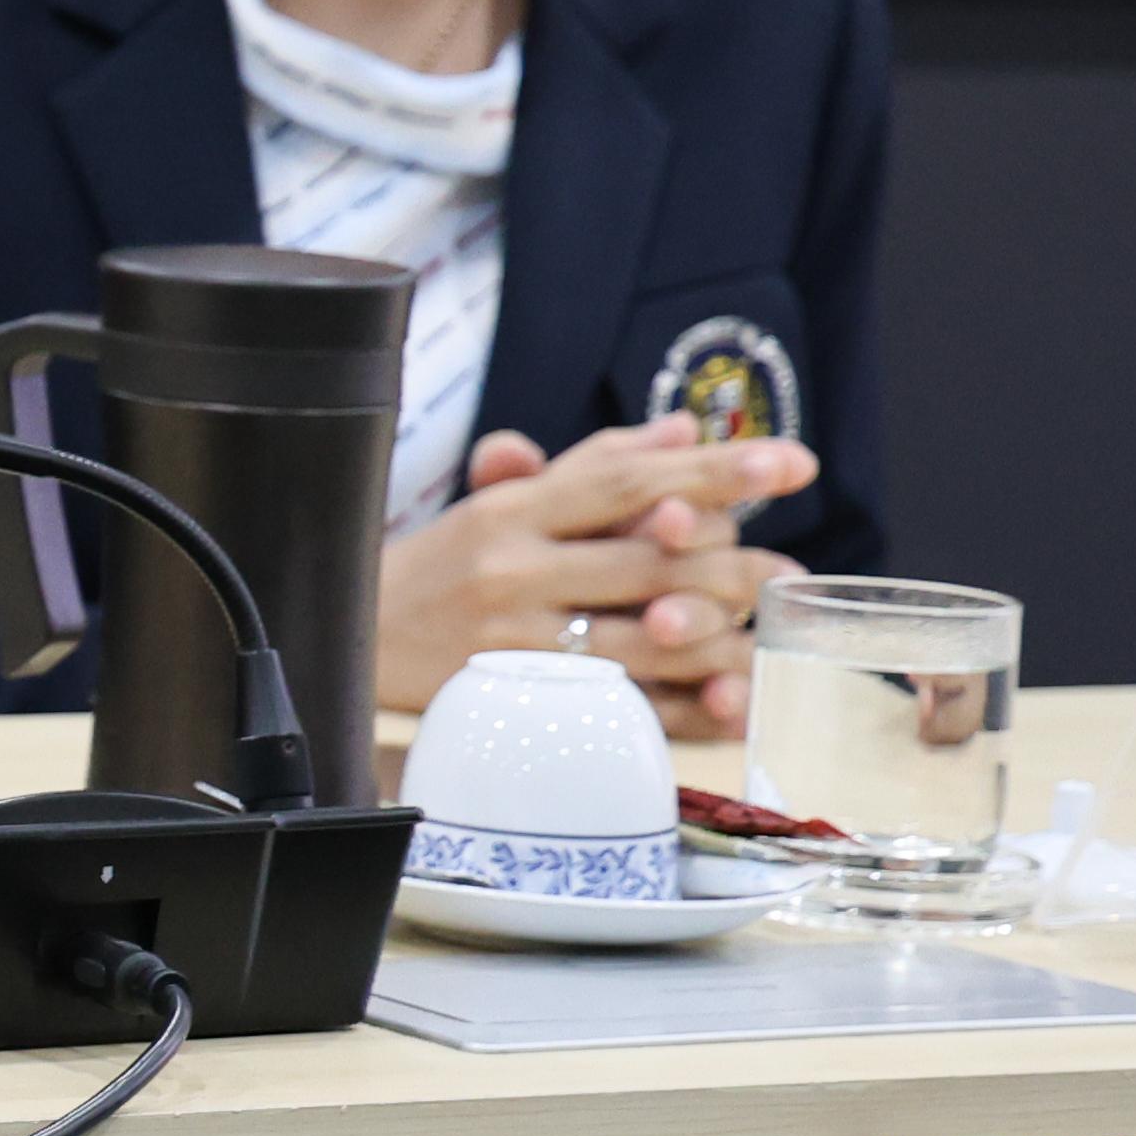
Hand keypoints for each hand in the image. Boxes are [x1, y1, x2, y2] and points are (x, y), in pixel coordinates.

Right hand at [376, 414, 818, 739]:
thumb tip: (681, 430)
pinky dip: (686, 704)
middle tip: (789, 573)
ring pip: (646, 637)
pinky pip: (622, 705)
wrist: (344, 645)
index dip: (715, 470)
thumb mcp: (502, 504)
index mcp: (514, 510)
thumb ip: (592, 464)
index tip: (791, 464)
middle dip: (736, 564)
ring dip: (723, 634)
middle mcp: (514, 570)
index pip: (625, 480)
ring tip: (766, 630)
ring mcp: (515, 641)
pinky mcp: (518, 705)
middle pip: (650, 559)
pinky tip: (729, 695)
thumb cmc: (438, 571)